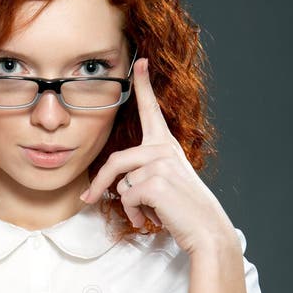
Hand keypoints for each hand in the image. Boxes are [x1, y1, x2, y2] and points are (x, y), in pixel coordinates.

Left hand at [79, 58, 236, 255]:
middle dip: (99, 184)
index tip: (140, 63)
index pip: (151, 110)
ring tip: (146, 213)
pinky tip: (151, 218)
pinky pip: (126, 197)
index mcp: (166, 145)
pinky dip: (134, 213)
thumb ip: (141, 173)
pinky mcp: (155, 182)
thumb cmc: (183, 209)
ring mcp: (160, 164)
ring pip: (120, 183)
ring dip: (127, 205)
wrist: (205, 229)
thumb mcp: (163, 182)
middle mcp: (163, 149)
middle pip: (115, 161)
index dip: (144, 86)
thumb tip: (111, 186)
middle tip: (88, 199)